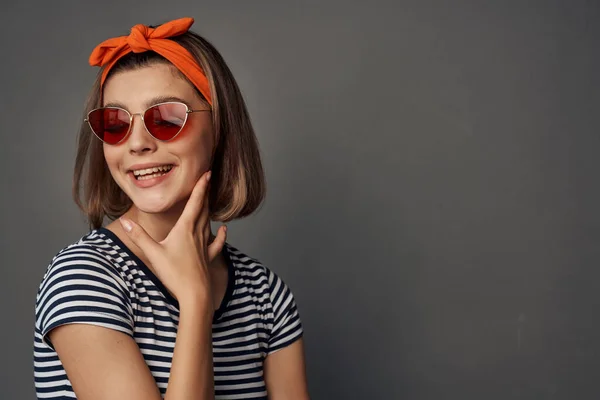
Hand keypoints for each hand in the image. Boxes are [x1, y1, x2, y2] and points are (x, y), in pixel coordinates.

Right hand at [118, 171, 226, 307]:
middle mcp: (197, 234)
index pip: (195, 203)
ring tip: (211, 199)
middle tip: (209, 179)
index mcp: (185, 229)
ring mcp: (204, 246)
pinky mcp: (208, 258)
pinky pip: (216, 243)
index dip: (201, 187)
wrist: (196, 295)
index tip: (207, 173)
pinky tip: (224, 229)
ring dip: (210, 209)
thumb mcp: (153, 254)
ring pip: (209, 223)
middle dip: (206, 193)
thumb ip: (139, 237)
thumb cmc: (175, 275)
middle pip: (204, 209)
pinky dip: (220, 234)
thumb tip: (124, 222)